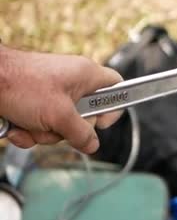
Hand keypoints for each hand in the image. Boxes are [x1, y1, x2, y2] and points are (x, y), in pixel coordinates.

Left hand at [0, 46, 122, 153]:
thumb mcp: (58, 116)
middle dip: (67, 129)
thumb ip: (80, 133)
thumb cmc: (21, 86)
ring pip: (61, 123)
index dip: (113, 108)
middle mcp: (72, 81)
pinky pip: (41, 123)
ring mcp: (52, 91)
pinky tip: (17, 127)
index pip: (116, 87)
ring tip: (29, 124)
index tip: (99, 124)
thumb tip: (92, 145)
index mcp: (86, 75)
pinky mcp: (34, 100)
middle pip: (85, 115)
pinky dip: (29, 130)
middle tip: (56, 124)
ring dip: (44, 132)